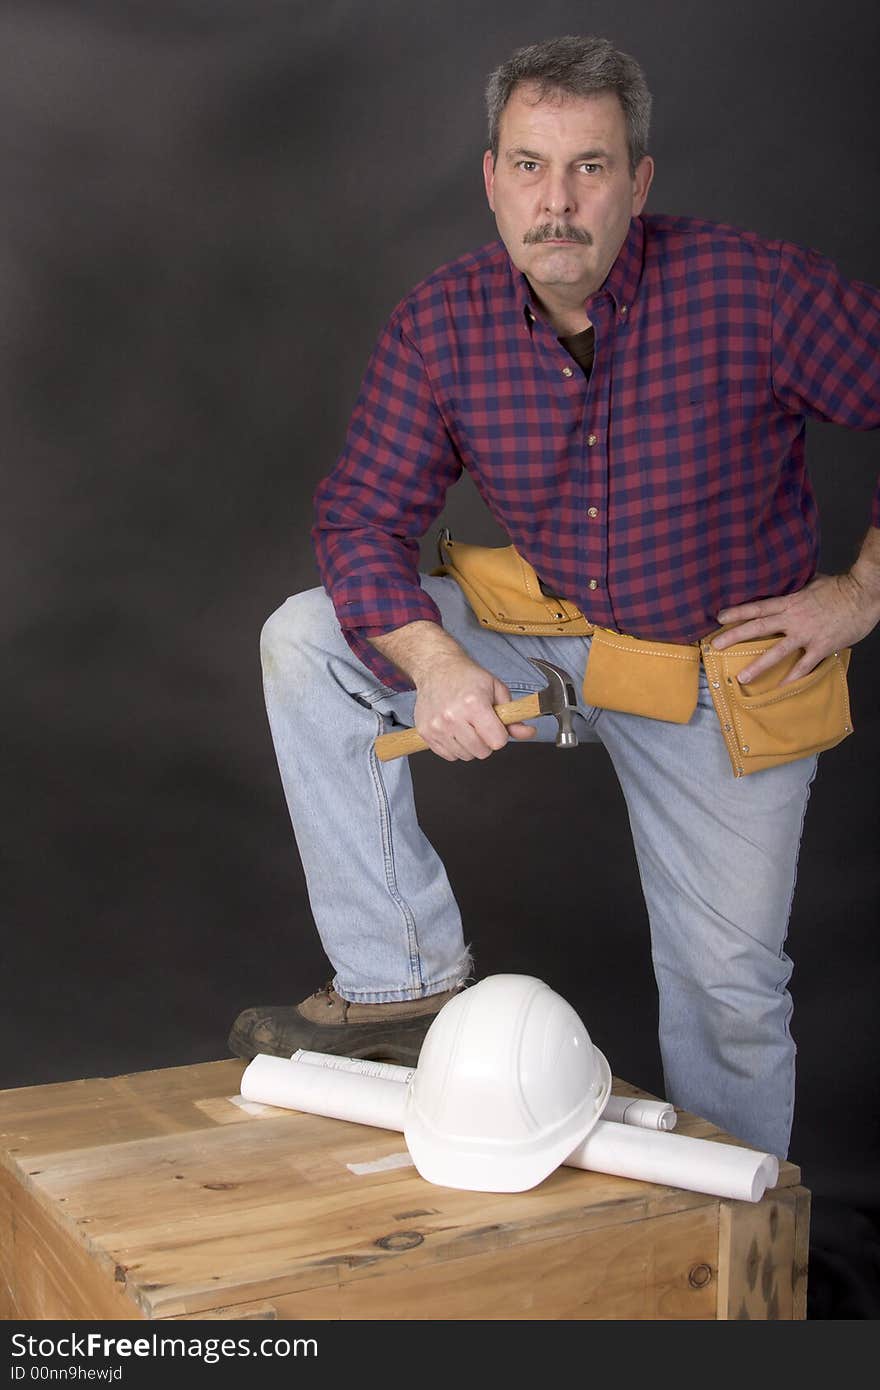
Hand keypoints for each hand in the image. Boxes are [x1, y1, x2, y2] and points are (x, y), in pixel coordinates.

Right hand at [413, 653, 536, 760]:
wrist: (437, 668)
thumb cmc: (467, 677)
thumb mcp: (496, 690)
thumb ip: (513, 715)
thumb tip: (528, 733)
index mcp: (473, 704)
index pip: (497, 742)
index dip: (500, 735)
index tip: (495, 726)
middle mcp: (452, 717)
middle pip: (481, 752)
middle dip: (486, 742)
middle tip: (480, 725)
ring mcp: (437, 726)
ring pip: (465, 756)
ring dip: (469, 745)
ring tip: (466, 725)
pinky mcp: (425, 733)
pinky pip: (448, 755)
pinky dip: (454, 747)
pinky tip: (454, 730)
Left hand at [712, 571, 879, 684]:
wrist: (864, 594)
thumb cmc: (840, 587)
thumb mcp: (812, 583)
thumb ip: (796, 589)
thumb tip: (786, 586)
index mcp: (790, 602)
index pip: (758, 606)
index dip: (737, 611)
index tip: (718, 617)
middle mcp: (794, 618)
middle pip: (758, 627)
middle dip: (734, 636)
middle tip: (715, 646)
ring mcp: (807, 634)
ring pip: (777, 651)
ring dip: (758, 665)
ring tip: (742, 678)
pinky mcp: (821, 647)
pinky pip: (804, 665)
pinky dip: (792, 677)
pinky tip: (779, 687)